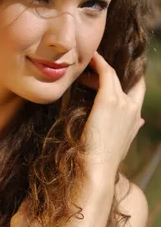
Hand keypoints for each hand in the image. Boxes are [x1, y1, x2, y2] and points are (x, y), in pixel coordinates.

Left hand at [77, 51, 145, 176]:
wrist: (98, 168)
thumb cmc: (101, 161)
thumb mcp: (119, 144)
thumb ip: (130, 130)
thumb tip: (140, 122)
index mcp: (134, 119)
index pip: (137, 92)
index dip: (129, 81)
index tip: (115, 74)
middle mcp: (133, 108)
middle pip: (124, 81)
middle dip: (111, 73)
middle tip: (94, 67)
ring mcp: (123, 103)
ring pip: (113, 76)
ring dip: (100, 68)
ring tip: (86, 65)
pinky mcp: (109, 100)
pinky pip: (106, 72)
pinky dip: (99, 63)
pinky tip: (91, 57)